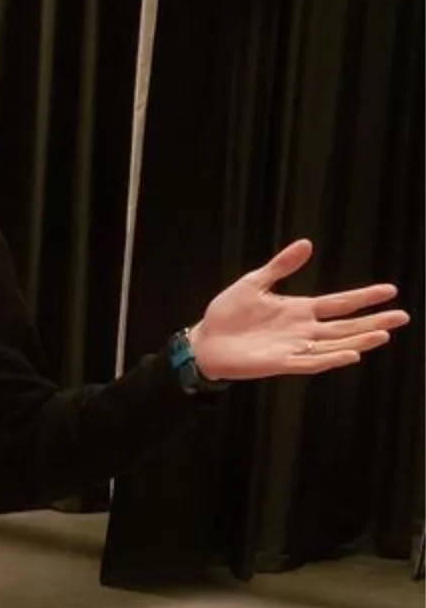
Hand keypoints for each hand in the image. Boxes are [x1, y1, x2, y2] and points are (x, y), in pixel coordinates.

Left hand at [189, 240, 410, 380]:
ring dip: (359, 340)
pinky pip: (311, 362)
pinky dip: (331, 359)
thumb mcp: (254, 283)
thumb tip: (307, 244)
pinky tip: (351, 353)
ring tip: (384, 334)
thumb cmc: (228, 313)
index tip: (390, 290)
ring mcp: (293, 348)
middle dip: (374, 321)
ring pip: (335, 345)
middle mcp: (302, 330)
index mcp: (298, 310)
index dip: (363, 297)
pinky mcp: (280, 363)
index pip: (338, 303)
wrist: (205, 340)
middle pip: (345, 326)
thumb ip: (280, 266)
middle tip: (403, 317)